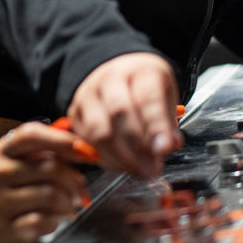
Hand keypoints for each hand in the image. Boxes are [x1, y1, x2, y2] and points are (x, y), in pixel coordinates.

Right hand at [0, 121, 89, 242]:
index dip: (64, 140)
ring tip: (68, 206)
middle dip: (76, 180)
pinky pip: (43, 222)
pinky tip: (52, 219)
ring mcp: (0, 202)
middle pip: (51, 169)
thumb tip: (77, 144)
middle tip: (81, 190)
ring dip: (68, 203)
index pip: (33, 135)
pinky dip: (55, 221)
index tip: (86, 150)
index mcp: (1, 152)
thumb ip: (38, 150)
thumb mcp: (5, 159)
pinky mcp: (5, 229)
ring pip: (51, 196)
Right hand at [67, 52, 181, 179]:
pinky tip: (121, 165)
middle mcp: (110, 78)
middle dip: (138, 147)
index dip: (156, 125)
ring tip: (139, 171)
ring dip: (120, 157)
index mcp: (140, 71)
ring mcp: (89, 93)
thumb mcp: (166, 96)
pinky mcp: (75, 111)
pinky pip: (86, 139)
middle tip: (153, 169)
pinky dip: (105, 158)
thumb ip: (167, 122)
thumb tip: (167, 146)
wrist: (119, 73)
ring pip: (99, 129)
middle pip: (119, 112)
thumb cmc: (145, 87)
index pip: (147, 97)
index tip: (165, 148)